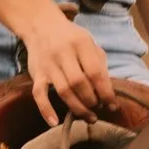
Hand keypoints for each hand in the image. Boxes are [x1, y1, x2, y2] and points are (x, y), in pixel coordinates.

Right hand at [19, 4, 114, 125]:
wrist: (41, 25)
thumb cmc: (71, 37)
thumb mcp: (89, 42)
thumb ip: (99, 64)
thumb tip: (109, 92)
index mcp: (81, 43)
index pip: (95, 72)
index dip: (106, 92)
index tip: (112, 105)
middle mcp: (63, 53)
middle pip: (79, 84)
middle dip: (92, 100)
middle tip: (98, 108)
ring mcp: (48, 64)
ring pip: (63, 91)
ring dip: (78, 108)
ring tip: (89, 117)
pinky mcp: (36, 73)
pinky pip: (39, 94)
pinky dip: (46, 110)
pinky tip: (55, 123)